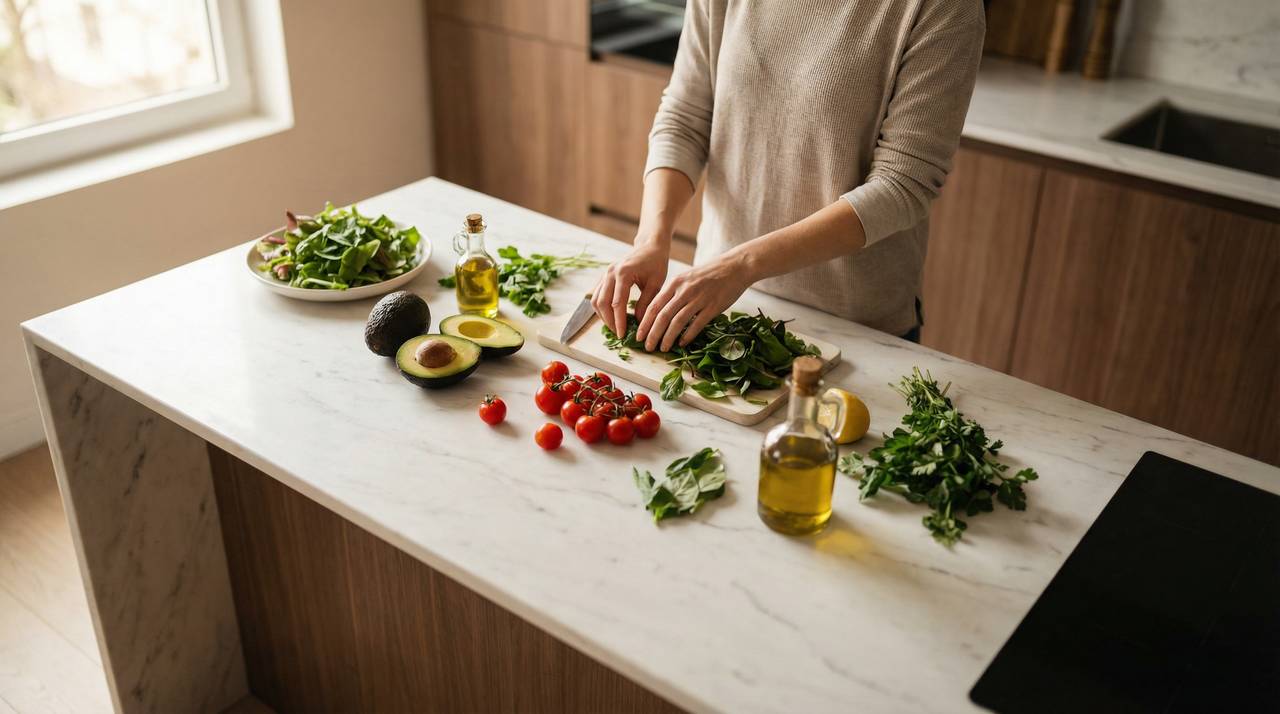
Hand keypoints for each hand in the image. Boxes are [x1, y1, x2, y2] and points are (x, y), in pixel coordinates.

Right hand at [592, 239, 669, 335]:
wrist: (650, 247)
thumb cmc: (656, 263)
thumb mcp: (656, 284)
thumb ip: (646, 303)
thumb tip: (639, 324)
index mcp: (623, 273)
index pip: (617, 303)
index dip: (619, 321)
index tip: (622, 335)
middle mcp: (610, 273)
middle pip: (602, 303)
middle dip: (609, 321)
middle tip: (619, 334)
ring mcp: (605, 274)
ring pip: (596, 300)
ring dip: (603, 316)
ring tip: (615, 327)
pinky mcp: (604, 277)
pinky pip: (597, 295)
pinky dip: (602, 308)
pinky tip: (611, 316)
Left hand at [637, 250, 755, 351]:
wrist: (735, 266)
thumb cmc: (709, 274)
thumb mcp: (686, 278)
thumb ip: (673, 293)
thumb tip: (659, 313)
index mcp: (675, 283)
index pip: (654, 306)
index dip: (644, 323)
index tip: (638, 336)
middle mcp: (684, 290)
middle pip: (663, 316)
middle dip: (652, 334)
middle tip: (647, 346)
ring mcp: (699, 298)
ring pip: (677, 322)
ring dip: (668, 337)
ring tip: (662, 348)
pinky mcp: (713, 306)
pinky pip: (697, 324)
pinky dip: (687, 335)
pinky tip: (682, 343)